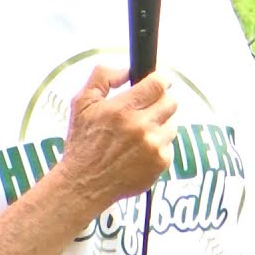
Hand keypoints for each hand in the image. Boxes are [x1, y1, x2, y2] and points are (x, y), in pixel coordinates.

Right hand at [55, 65, 177, 206]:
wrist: (84, 184)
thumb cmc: (82, 143)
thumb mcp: (81, 103)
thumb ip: (103, 77)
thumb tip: (127, 69)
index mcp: (122, 109)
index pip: (158, 84)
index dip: (163, 78)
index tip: (161, 79)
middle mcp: (141, 127)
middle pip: (171, 102)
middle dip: (161, 100)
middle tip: (149, 106)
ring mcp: (153, 146)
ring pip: (172, 123)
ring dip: (160, 123)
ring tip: (140, 131)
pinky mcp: (160, 163)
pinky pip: (170, 145)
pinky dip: (159, 144)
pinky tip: (141, 149)